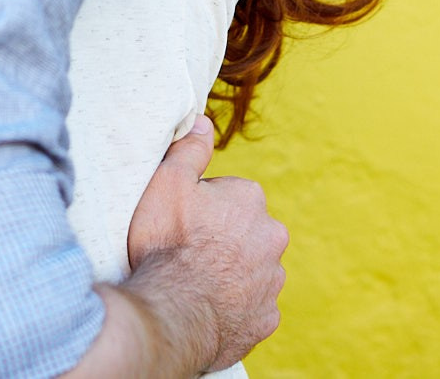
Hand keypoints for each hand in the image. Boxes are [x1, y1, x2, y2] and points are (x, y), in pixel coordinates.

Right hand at [122, 116, 288, 370]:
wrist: (173, 312)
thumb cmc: (167, 244)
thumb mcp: (167, 183)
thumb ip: (190, 149)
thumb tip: (203, 122)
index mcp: (251, 200)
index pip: (227, 197)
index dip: (200, 209)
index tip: (181, 223)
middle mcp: (272, 237)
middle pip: (243, 232)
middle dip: (222, 239)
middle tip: (187, 252)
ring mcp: (272, 281)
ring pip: (251, 270)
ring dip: (230, 273)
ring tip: (195, 283)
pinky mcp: (267, 318)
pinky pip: (252, 307)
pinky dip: (234, 307)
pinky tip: (209, 308)